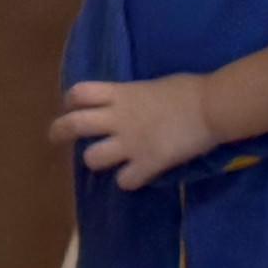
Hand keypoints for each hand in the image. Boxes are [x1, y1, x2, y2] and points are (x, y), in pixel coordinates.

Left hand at [54, 71, 224, 191]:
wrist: (212, 107)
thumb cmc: (189, 89)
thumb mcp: (153, 86)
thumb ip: (135, 96)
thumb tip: (133, 102)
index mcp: (121, 93)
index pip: (79, 93)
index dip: (71, 101)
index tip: (72, 106)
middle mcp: (118, 118)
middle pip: (74, 124)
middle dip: (59, 132)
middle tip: (56, 137)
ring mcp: (130, 143)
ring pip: (92, 158)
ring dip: (97, 160)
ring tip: (108, 159)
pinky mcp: (147, 164)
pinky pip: (124, 182)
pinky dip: (129, 181)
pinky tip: (137, 176)